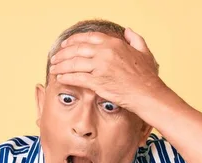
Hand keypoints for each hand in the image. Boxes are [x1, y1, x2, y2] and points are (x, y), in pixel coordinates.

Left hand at [49, 27, 164, 112]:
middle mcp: (105, 52)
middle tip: (55, 57)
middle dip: (62, 53)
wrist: (148, 94)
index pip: (87, 38)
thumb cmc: (147, 76)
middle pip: (77, 49)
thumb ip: (135, 38)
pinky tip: (60, 78)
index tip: (65, 45)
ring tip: (53, 68)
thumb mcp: (144, 52)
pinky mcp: (97, 82)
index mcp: (114, 43)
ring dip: (60, 65)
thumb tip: (128, 30)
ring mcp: (100, 67)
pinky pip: (77, 78)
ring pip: (74, 63)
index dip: (73, 40)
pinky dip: (66, 77)